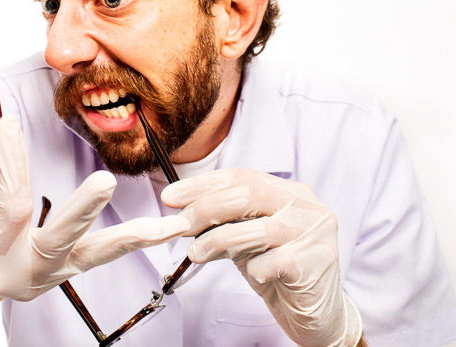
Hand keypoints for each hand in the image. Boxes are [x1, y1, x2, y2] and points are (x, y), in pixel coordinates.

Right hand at [0, 116, 189, 308]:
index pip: (9, 207)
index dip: (11, 163)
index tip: (9, 123)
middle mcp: (24, 272)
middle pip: (58, 240)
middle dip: (82, 210)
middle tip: (105, 182)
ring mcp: (52, 274)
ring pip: (93, 255)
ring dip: (130, 236)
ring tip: (166, 224)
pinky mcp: (70, 269)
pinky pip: (103, 255)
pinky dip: (134, 241)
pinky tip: (166, 229)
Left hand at [162, 168, 361, 346]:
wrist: (317, 313)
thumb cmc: (277, 269)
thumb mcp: (246, 238)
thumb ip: (223, 221)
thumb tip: (182, 214)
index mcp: (289, 191)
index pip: (241, 176)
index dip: (203, 184)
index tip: (171, 197)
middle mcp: (306, 206)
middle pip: (249, 195)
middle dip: (206, 208)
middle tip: (179, 225)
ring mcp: (314, 234)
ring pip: (260, 229)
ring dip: (218, 240)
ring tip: (196, 252)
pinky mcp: (315, 264)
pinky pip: (273, 262)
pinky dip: (254, 268)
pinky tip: (252, 274)